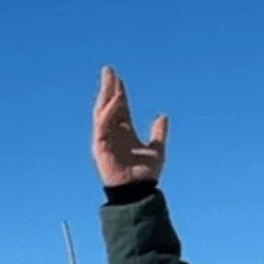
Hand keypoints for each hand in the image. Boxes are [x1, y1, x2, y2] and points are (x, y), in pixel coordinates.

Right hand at [92, 65, 167, 187]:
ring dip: (105, 96)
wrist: (138, 192)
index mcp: (125, 132)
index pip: (120, 108)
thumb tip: (163, 115)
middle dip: (108, 88)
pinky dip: (108, 112)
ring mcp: (105, 139)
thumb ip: (159, 133)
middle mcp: (113, 133)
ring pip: (102, 112)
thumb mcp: (157, 150)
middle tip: (109, 70)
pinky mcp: (100, 146)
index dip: (119, 92)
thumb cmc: (145, 175)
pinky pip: (102, 125)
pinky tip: (115, 100)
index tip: (118, 77)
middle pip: (108, 106)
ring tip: (110, 80)